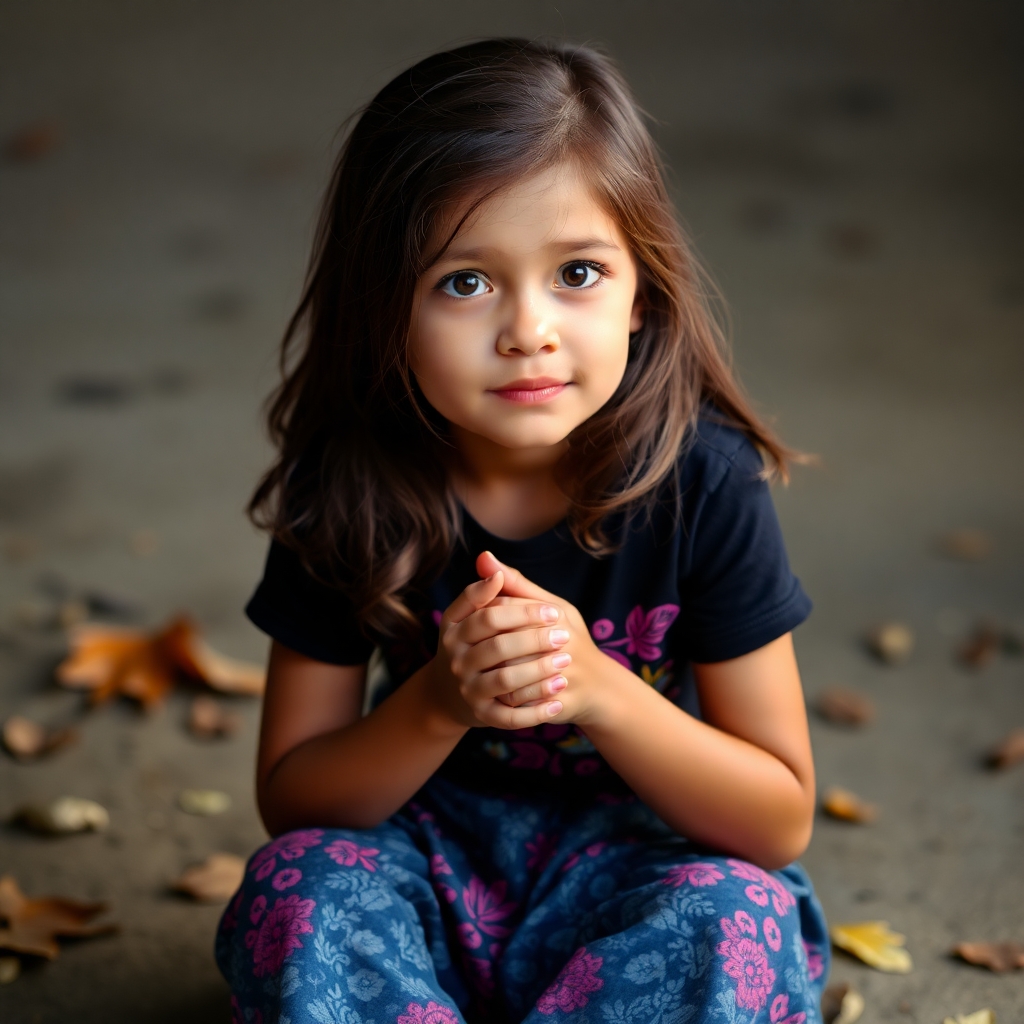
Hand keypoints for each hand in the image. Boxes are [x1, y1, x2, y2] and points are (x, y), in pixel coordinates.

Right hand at [428, 571, 572, 729]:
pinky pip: (509, 716)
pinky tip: (558, 701)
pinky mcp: (480, 715)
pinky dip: (535, 711)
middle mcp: (455, 657)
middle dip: (534, 640)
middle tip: (565, 635)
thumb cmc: (477, 643)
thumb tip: (487, 557)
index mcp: (454, 627)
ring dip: (538, 672)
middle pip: (497, 645)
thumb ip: (492, 589)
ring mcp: (466, 688)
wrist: (452, 694)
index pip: (486, 613)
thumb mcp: (478, 615)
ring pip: (504, 680)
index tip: (553, 610)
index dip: (521, 610)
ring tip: (565, 663)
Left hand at [475, 551, 627, 726]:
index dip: (486, 615)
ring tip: (487, 672)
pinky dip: (506, 698)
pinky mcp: (559, 702)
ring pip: (509, 674)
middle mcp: (562, 643)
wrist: (599, 685)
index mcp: (556, 614)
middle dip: (487, 648)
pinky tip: (499, 693)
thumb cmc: (566, 638)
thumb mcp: (548, 606)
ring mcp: (562, 675)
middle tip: (479, 652)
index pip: (504, 607)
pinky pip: (520, 702)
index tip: (482, 624)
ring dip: (493, 675)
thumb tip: (482, 556)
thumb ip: (515, 584)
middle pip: (504, 642)